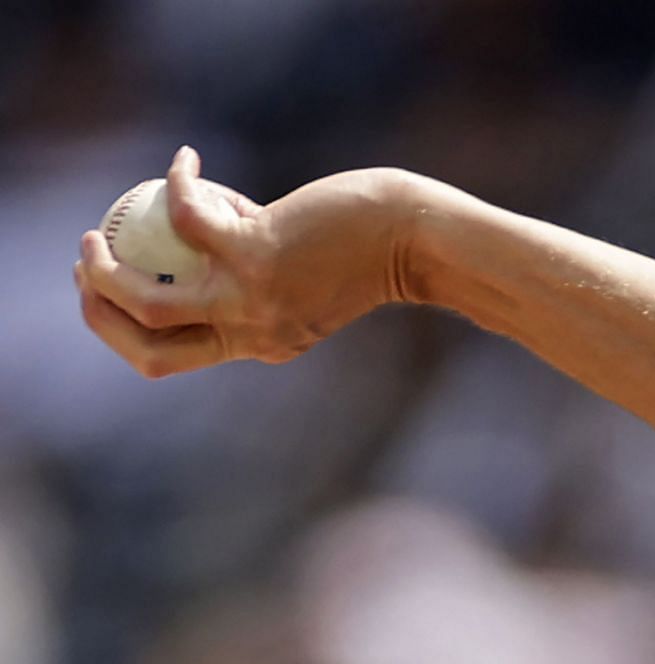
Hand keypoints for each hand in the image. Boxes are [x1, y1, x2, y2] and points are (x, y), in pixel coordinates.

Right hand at [75, 147, 414, 377]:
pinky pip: (187, 214)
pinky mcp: (256, 253)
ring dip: (105, 268)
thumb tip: (218, 252)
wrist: (415, 239)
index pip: (172, 359)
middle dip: (99, 312)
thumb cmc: (371, 253)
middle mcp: (253, 333)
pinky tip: (185, 160)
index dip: (126, 332)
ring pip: (147, 298)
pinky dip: (178, 181)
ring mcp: (251, 297)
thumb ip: (268, 285)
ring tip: (96, 232)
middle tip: (87, 266)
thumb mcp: (313, 284)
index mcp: (262, 346)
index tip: (108, 295)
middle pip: (146, 345)